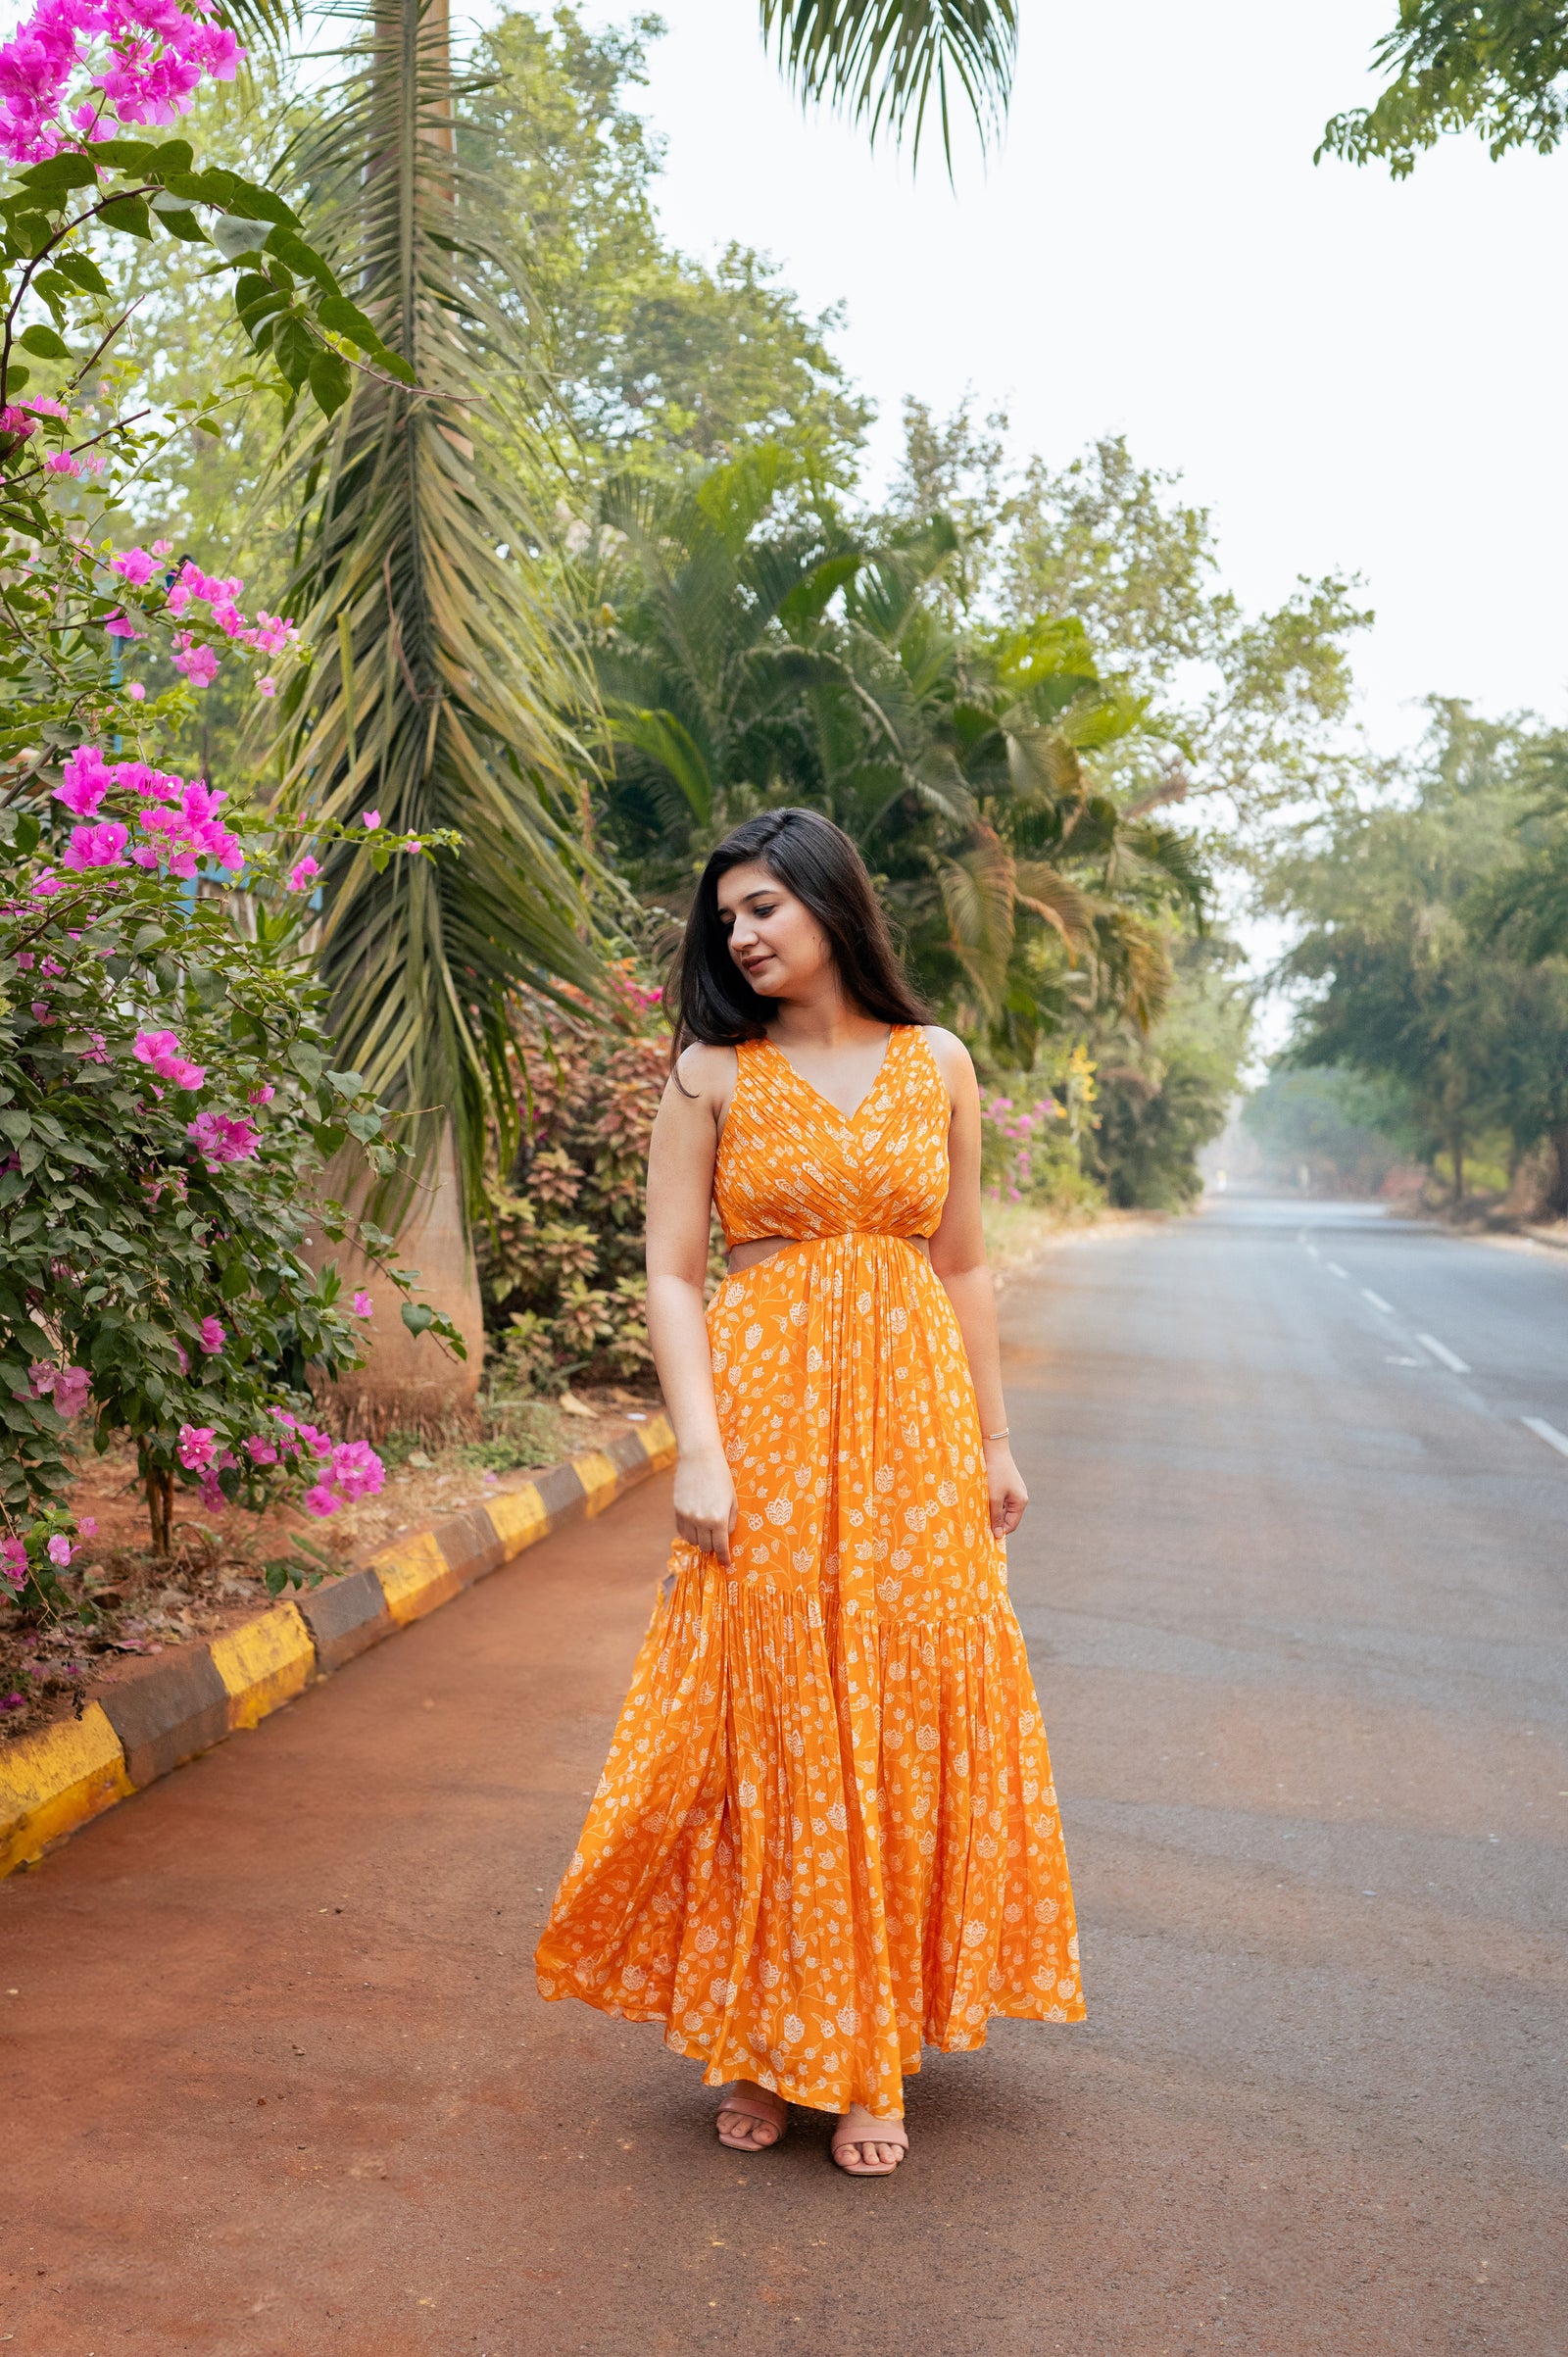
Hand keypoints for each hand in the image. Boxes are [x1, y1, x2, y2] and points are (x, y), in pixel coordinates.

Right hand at [673, 1445, 737, 1563]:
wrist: (699, 1457)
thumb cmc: (720, 1476)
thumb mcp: (732, 1498)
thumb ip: (730, 1520)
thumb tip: (726, 1536)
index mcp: (718, 1519)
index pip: (721, 1547)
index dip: (724, 1557)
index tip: (726, 1563)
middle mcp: (701, 1521)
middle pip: (706, 1546)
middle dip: (713, 1547)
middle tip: (716, 1542)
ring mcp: (687, 1516)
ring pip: (692, 1541)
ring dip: (700, 1540)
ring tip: (705, 1532)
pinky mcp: (677, 1509)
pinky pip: (681, 1530)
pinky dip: (688, 1532)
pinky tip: (694, 1526)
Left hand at [984, 1441, 1026, 1538]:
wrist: (993, 1450)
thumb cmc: (995, 1474)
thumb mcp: (994, 1498)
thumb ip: (996, 1517)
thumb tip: (998, 1535)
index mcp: (1021, 1502)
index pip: (1011, 1524)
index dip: (1000, 1531)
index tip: (985, 1535)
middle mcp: (1019, 1497)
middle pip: (1007, 1517)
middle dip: (995, 1521)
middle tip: (980, 1524)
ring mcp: (1013, 1490)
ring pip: (1002, 1508)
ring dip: (992, 1511)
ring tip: (979, 1512)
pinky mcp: (1006, 1484)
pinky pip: (1000, 1499)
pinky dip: (992, 1502)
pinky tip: (981, 1501)